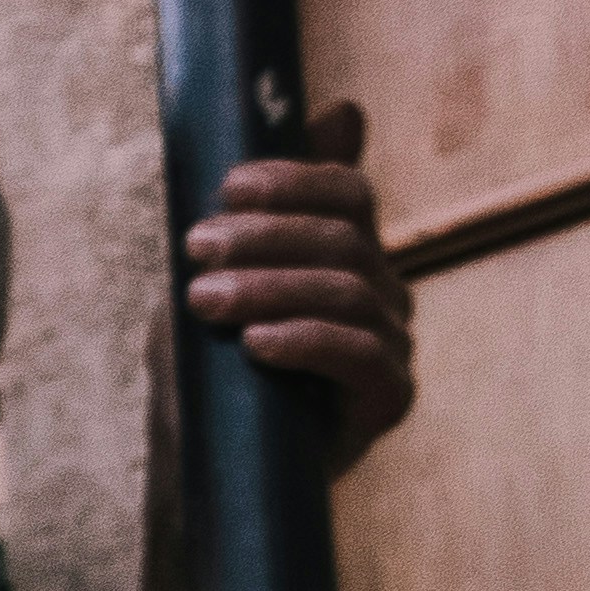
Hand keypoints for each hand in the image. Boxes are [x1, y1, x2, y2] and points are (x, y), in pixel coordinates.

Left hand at [181, 98, 414, 475]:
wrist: (208, 481)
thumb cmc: (212, 376)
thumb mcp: (222, 281)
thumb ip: (267, 208)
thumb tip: (348, 109)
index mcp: (348, 258)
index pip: (348, 193)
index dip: (293, 179)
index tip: (225, 189)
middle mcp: (382, 295)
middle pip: (346, 236)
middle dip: (265, 234)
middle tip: (198, 250)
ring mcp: (391, 348)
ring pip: (347, 290)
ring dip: (268, 287)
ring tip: (204, 301)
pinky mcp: (388, 401)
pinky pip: (360, 354)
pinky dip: (304, 341)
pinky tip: (254, 343)